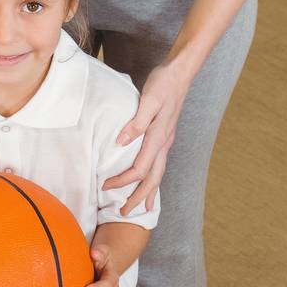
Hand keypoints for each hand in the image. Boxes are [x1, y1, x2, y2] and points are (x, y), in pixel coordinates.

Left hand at [102, 59, 191, 216]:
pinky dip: (153, 177)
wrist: (180, 73)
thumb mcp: (148, 100)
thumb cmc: (163, 84)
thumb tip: (121, 142)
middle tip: (124, 213)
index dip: (122, 181)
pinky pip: (159, 164)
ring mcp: (166, 140)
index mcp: (159, 137)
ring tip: (143, 207)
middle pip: (152, 179)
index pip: (139, 169)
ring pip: (158, 173)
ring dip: (148, 191)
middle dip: (138, 198)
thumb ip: (135, 122)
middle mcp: (164, 143)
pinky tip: (149, 180)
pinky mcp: (165, 135)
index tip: (105, 186)